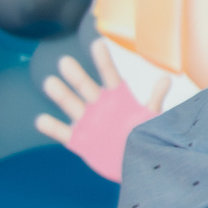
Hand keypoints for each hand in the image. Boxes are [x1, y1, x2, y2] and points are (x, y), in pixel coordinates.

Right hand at [33, 42, 166, 181]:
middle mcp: (98, 105)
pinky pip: (62, 132)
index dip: (103, 60)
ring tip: (50, 83)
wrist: (134, 163)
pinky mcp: (78, 140)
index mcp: (117, 97)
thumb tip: (166, 79)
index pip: (109, 75)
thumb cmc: (143, 135)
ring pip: (70, 105)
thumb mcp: (151, 118)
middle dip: (76, 75)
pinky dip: (51, 127)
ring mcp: (86, 122)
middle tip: (65, 61)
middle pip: (85, 87)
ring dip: (60, 95)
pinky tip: (41, 120)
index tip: (97, 43)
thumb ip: (155, 100)